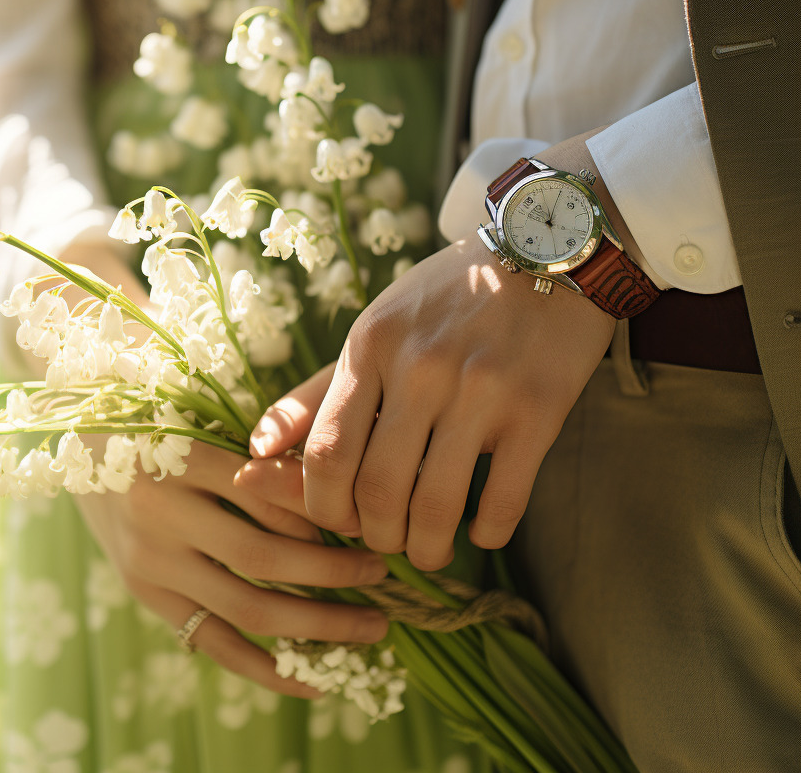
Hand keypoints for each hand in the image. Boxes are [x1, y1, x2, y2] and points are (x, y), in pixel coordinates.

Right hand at [74, 442, 391, 696]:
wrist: (73, 449)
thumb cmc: (154, 424)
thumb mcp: (200, 420)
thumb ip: (256, 458)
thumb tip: (330, 503)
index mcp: (174, 455)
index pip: (264, 493)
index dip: (320, 513)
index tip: (365, 523)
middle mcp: (159, 514)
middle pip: (262, 557)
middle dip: (334, 574)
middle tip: (383, 574)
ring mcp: (150, 563)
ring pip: (246, 607)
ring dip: (318, 624)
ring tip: (370, 627)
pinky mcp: (147, 596)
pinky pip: (214, 643)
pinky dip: (268, 669)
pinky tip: (316, 681)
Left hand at [249, 233, 614, 570]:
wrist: (543, 250)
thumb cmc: (445, 299)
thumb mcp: (372, 329)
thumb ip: (315, 391)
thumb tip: (257, 447)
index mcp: (370, 347)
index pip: (326, 454)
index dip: (324, 507)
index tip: (338, 520)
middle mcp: (420, 369)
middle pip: (378, 490)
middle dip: (375, 536)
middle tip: (385, 542)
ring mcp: (481, 391)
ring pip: (436, 505)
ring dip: (428, 547)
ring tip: (429, 551)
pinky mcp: (538, 410)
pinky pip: (504, 499)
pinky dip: (488, 533)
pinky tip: (481, 534)